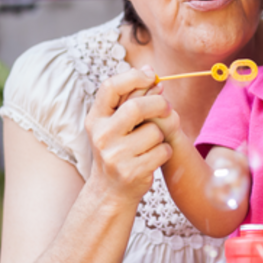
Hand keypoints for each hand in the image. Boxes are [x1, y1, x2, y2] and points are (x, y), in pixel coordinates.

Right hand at [85, 67, 174, 203]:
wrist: (110, 190)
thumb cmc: (118, 150)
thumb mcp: (116, 124)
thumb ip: (131, 98)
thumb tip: (152, 72)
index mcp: (96, 119)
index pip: (110, 88)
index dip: (133, 77)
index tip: (151, 76)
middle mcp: (101, 136)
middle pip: (136, 107)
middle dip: (158, 104)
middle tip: (166, 107)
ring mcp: (115, 155)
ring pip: (155, 131)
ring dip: (161, 135)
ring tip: (150, 144)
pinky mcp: (132, 171)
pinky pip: (163, 150)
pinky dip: (164, 152)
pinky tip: (153, 158)